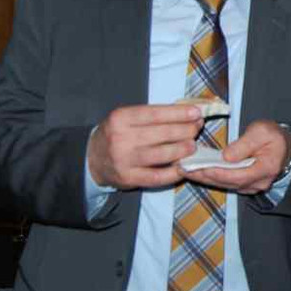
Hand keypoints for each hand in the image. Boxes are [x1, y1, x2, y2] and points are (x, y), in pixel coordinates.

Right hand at [87, 104, 201, 188]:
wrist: (92, 158)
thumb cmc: (118, 133)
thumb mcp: (127, 118)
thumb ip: (153, 115)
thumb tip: (187, 113)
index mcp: (121, 118)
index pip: (156, 113)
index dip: (179, 113)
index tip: (197, 112)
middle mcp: (121, 138)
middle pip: (161, 133)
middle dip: (185, 130)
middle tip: (197, 128)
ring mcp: (124, 160)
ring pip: (161, 154)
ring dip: (182, 150)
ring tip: (192, 146)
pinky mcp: (128, 178)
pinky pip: (156, 176)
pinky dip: (173, 172)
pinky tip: (183, 166)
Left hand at [180, 119, 289, 194]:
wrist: (286, 147)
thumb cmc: (274, 137)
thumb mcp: (262, 131)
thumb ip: (245, 144)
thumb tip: (226, 156)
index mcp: (265, 168)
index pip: (237, 175)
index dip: (217, 172)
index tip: (200, 167)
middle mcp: (258, 182)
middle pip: (228, 182)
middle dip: (205, 176)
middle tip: (185, 169)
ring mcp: (252, 186)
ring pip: (225, 184)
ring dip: (205, 178)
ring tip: (186, 170)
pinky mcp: (246, 184)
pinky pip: (227, 183)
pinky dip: (212, 177)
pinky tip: (198, 171)